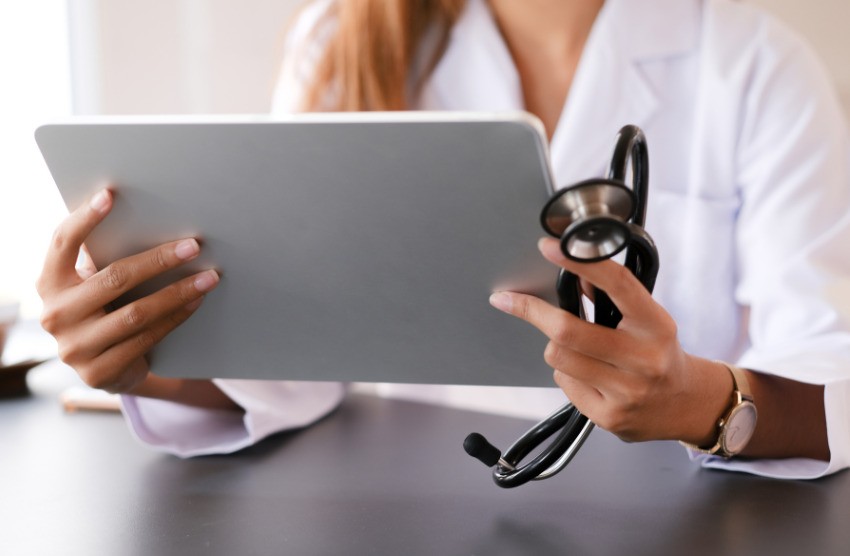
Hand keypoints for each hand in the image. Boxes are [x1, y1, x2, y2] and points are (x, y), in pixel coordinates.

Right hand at [35, 189, 219, 393]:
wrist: (104, 368)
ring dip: (178, 292)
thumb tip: (151, 217)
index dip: (85, 218)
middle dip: (158, 260)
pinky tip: (197, 301)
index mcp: (49, 282)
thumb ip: (104, 257)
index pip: (63, 243)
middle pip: (114, 278)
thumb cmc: (103, 310)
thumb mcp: (92, 285)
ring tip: (209, 276)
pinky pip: (147, 338)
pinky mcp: (99, 372)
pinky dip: (176, 317)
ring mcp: (74, 347)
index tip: (111, 194)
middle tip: (194, 245)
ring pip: (136, 313)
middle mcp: (55, 314)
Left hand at [489, 237, 730, 444]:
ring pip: (558, 358)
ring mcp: (626, 392)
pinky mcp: (609, 417)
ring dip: (556, 347)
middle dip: (532, 311)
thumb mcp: (649, 319)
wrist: (687, 405)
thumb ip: (614, 296)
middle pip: (567, 331)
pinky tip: (589, 375)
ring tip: (577, 349)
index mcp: (656, 326)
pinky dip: (567, 374)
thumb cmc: (661, 353)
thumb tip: (575, 275)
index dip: (579, 263)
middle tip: (511, 300)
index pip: (616, 284)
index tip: (549, 247)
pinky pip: (564, 383)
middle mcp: (643, 360)